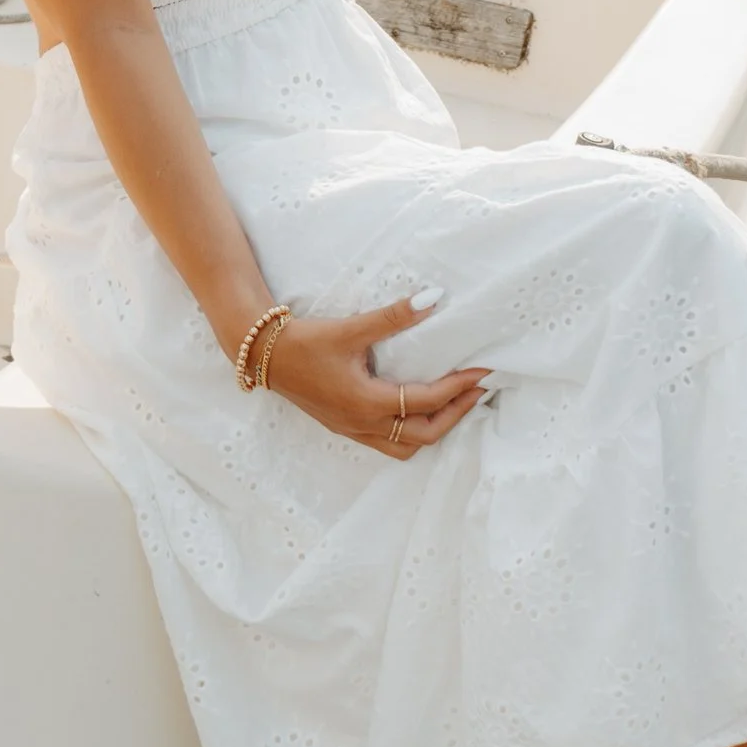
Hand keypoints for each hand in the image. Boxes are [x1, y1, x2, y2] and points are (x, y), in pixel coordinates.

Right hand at [261, 294, 488, 457]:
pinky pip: (389, 442)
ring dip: (434, 429)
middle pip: (424, 436)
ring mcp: (353, 430)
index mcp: (367, 403)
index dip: (459, 387)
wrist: (264, 356)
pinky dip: (412, 431)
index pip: (427, 401)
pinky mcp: (345, 426)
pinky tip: (417, 410)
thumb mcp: (350, 328)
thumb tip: (433, 299)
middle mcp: (363, 424)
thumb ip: (393, 316)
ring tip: (453, 404)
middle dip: (456, 414)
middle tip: (477, 390)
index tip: (483, 372)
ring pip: (406, 447)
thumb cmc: (305, 342)